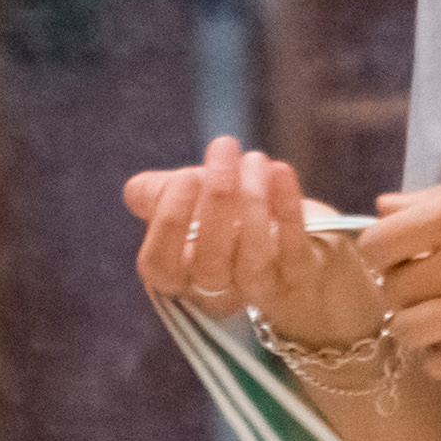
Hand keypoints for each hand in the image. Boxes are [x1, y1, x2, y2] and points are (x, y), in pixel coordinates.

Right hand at [122, 136, 380, 347]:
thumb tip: (136, 193)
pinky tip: (280, 171)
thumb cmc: (231, 224)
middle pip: (208, 263)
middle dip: (216, 201)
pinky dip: (288, 209)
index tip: (186, 176)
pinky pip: (293, 249)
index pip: (160, 266)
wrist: (299, 248)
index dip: (169, 222)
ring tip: (254, 158)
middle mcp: (217, 292)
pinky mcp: (304, 278)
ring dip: (252, 203)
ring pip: (252, 261)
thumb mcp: (191, 207)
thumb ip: (158, 197)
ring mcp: (262, 290)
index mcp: (180, 277)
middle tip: (224, 149)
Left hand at [356, 172, 440, 379]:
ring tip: (437, 319)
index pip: (376, 244)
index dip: (379, 254)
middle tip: (425, 288)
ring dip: (414, 327)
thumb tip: (385, 207)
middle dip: (399, 290)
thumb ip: (438, 199)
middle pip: (391, 290)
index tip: (398, 257)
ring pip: (409, 331)